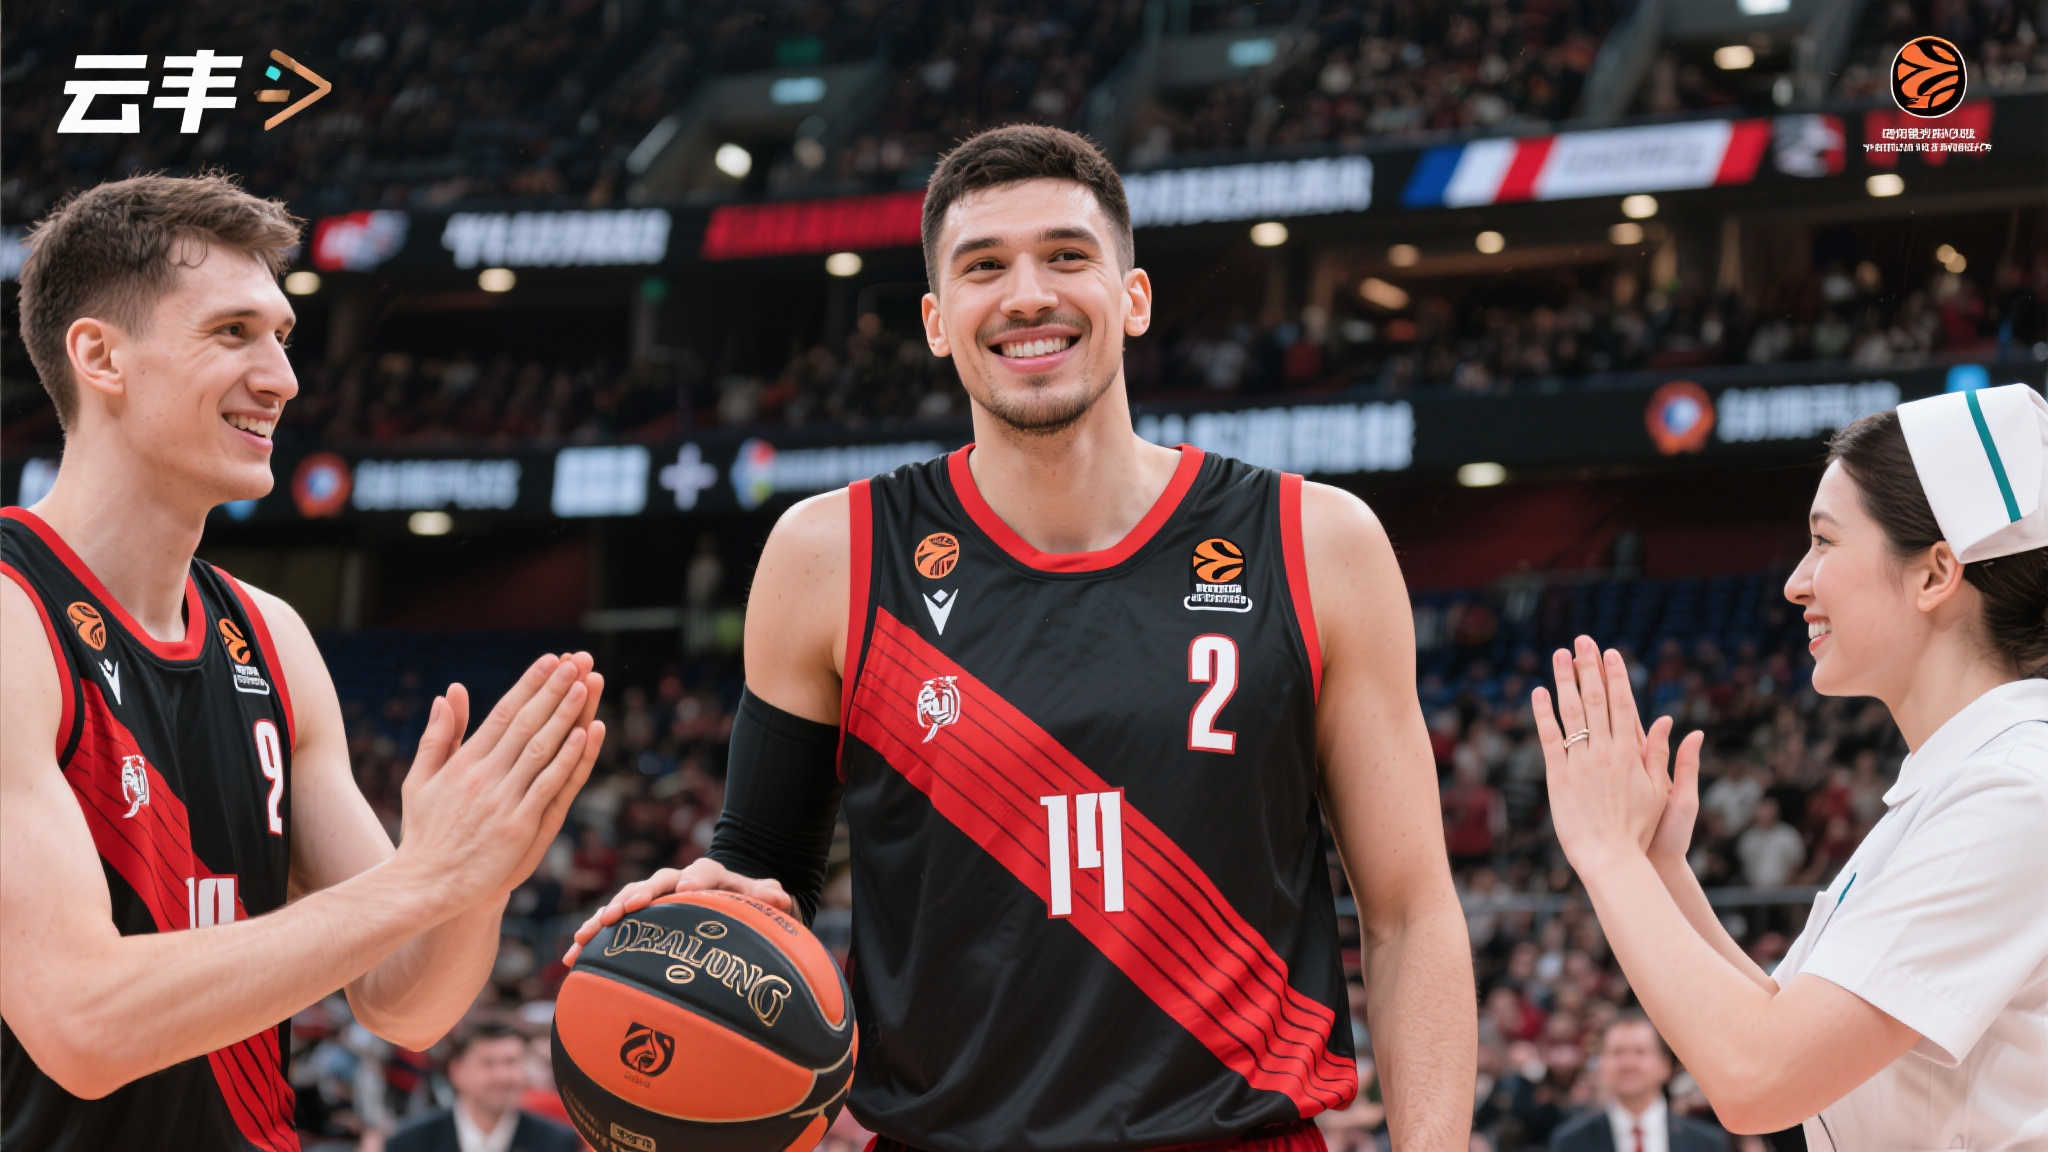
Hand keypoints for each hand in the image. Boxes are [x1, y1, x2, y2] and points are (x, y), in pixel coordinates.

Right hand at [394, 653, 602, 910]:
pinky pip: (549, 785)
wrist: (426, 885)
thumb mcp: (421, 780)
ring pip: (542, 748)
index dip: (529, 685)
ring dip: (566, 714)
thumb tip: (445, 693)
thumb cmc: (424, 835)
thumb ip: (437, 736)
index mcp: (464, 762)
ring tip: (585, 684)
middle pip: (526, 722)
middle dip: (554, 689)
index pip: (502, 713)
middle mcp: (485, 775)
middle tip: (577, 660)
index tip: (550, 660)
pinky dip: (567, 758)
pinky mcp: (519, 826)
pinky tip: (585, 734)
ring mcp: (504, 800)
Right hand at [562, 858, 792, 966]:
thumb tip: (780, 897)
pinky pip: (613, 925)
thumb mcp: (763, 899)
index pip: (703, 871)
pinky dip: (593, 938)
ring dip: (604, 917)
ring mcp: (654, 899)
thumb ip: (769, 896)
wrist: (727, 904)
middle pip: (655, 884)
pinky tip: (573, 959)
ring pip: (625, 902)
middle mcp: (676, 882)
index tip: (686, 888)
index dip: (694, 878)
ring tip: (585, 936)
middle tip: (623, 910)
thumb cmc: (748, 904)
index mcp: (708, 875)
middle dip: (638, 895)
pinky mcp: (638, 918)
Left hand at [1531, 637, 1697, 872]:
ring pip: (1571, 713)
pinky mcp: (1559, 776)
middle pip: (1596, 701)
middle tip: (1582, 641)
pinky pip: (1550, 738)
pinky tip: (1539, 693)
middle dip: (1589, 668)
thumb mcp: (1666, 793)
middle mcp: (1606, 752)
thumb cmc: (1645, 830)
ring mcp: (1581, 762)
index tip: (1610, 653)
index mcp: (1632, 753)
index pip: (1623, 705)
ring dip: (1565, 681)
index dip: (1616, 676)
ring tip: (1559, 655)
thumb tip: (1678, 725)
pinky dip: (1544, 714)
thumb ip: (1668, 757)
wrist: (1614, 859)